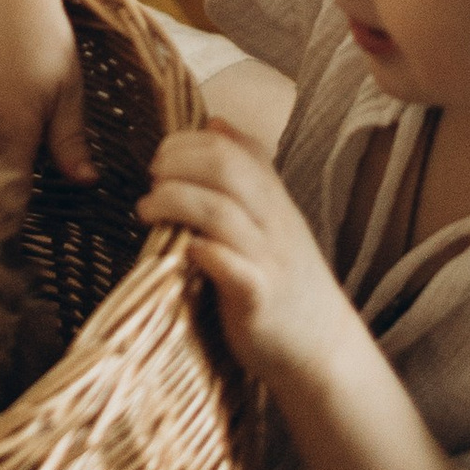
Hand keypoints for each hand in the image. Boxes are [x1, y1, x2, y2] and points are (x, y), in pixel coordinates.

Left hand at [137, 123, 355, 384]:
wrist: (322, 347)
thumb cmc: (285, 278)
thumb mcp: (274, 215)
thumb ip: (248, 170)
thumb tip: (215, 122)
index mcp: (274, 198)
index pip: (231, 148)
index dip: (187, 144)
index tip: (160, 159)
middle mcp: (274, 221)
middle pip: (225, 169)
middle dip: (177, 165)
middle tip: (151, 179)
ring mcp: (268, 259)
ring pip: (221, 212)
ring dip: (175, 203)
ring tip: (146, 212)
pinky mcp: (259, 299)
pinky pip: (233, 268)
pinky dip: (204, 253)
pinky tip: (183, 251)